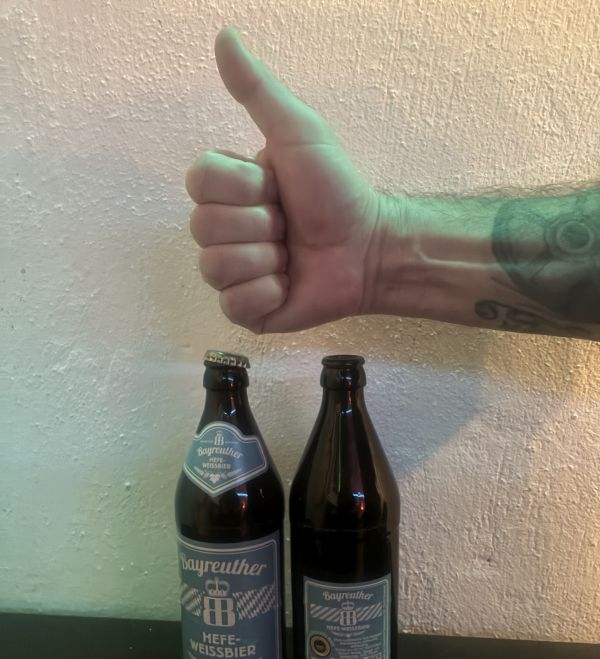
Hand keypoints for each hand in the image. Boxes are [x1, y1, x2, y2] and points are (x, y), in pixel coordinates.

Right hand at [185, 27, 387, 332]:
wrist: (368, 247)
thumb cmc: (336, 189)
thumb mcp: (298, 132)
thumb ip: (257, 91)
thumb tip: (224, 35)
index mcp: (228, 191)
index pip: (197, 184)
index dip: (240, 187)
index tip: (275, 186)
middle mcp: (223, 231)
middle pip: (203, 228)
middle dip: (259, 225)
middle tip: (289, 224)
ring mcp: (233, 273)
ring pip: (214, 268)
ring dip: (265, 259)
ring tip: (291, 255)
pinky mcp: (248, 311)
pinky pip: (232, 305)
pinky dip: (267, 293)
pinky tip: (288, 284)